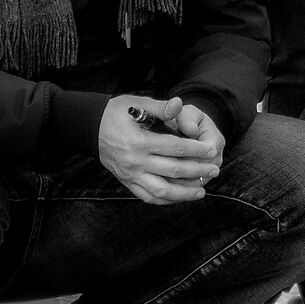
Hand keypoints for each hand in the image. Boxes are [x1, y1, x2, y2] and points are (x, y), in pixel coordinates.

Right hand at [98, 96, 222, 204]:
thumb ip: (161, 108)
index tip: (212, 150)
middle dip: (197, 171)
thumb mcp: (138, 104)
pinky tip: (180, 197)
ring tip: (202, 191)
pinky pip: (147, 196)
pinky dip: (165, 200)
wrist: (90, 128)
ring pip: (161, 191)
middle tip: (214, 170)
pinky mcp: (126, 182)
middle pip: (173, 170)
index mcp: (139, 141)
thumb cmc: (118, 113)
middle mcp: (135, 162)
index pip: (175, 148)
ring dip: (184, 193)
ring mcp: (130, 175)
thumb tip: (180, 103)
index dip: (196, 150)